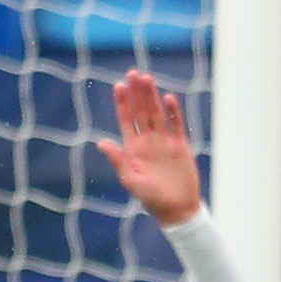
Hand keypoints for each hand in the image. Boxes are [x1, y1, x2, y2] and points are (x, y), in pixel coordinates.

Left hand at [95, 68, 202, 227]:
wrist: (178, 209)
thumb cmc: (151, 199)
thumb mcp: (130, 180)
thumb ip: (117, 160)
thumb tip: (100, 142)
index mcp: (133, 148)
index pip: (126, 120)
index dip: (122, 103)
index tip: (119, 85)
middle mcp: (148, 141)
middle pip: (141, 111)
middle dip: (137, 93)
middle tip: (133, 72)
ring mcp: (164, 142)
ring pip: (157, 113)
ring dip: (152, 96)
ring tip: (147, 78)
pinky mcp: (180, 146)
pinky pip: (176, 124)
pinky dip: (173, 112)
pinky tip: (168, 98)